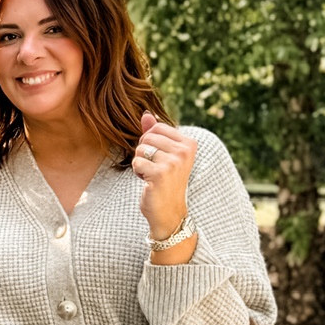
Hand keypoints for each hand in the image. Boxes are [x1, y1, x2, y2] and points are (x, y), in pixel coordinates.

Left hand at [132, 112, 196, 242]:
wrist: (169, 212)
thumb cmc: (165, 181)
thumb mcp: (164, 155)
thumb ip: (155, 133)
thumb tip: (146, 113)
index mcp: (188, 143)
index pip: (156, 127)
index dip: (150, 142)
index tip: (159, 158)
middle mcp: (184, 151)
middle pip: (146, 138)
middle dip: (144, 153)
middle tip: (155, 169)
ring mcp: (173, 162)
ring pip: (140, 149)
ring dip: (140, 163)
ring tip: (152, 175)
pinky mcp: (160, 173)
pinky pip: (136, 162)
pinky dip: (138, 173)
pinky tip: (149, 182)